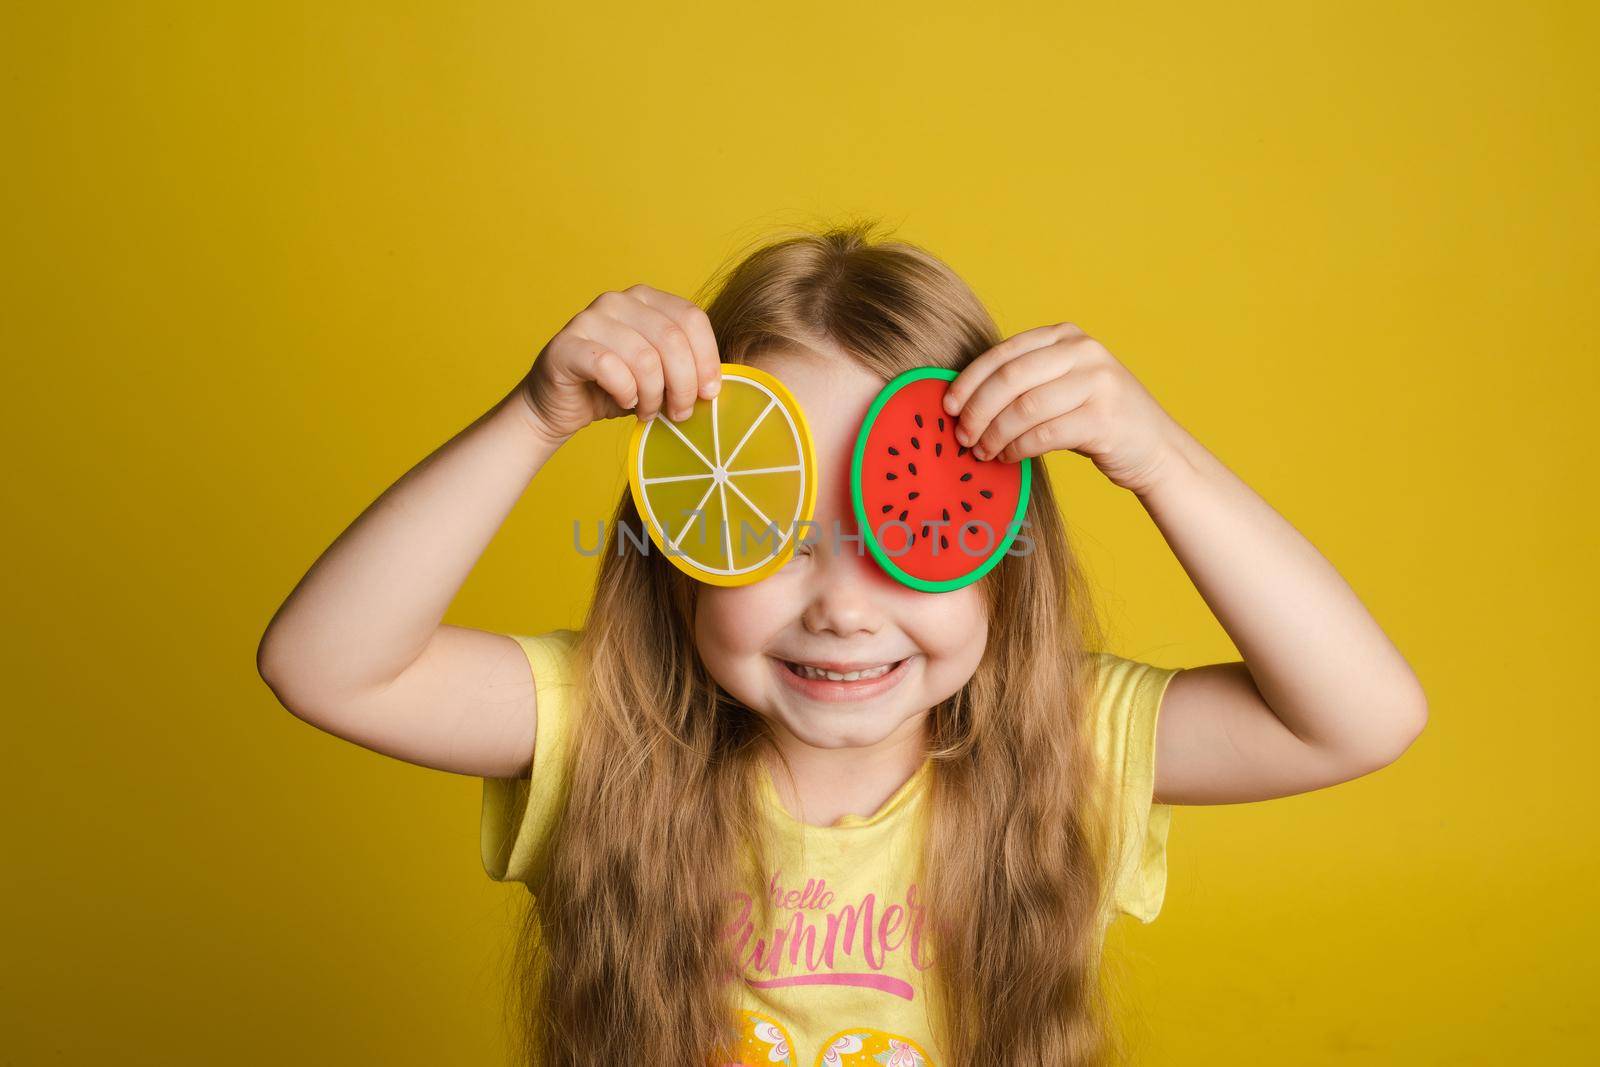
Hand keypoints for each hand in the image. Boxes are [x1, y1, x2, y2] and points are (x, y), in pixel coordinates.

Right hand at [515, 284, 721, 442]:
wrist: (559, 405)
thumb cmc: (615, 388)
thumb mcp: (660, 375)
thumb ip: (686, 368)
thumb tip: (718, 385)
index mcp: (646, 298)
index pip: (692, 318)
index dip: (708, 359)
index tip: (711, 394)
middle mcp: (618, 300)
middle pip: (672, 339)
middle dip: (684, 384)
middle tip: (680, 413)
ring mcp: (589, 318)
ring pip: (644, 359)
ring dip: (653, 396)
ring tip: (648, 412)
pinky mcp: (566, 345)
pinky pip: (610, 369)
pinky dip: (625, 392)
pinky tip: (624, 402)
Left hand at [942, 323, 1186, 494]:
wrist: (1155, 448)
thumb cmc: (1097, 418)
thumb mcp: (1064, 384)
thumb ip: (1025, 380)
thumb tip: (961, 399)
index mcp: (1066, 336)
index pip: (1004, 353)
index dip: (969, 380)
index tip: (947, 406)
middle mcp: (1084, 351)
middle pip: (1010, 378)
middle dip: (977, 409)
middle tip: (960, 435)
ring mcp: (1098, 382)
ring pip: (1024, 408)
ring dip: (994, 434)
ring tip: (981, 451)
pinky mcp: (1104, 418)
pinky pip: (1043, 434)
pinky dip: (1017, 448)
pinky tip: (1007, 458)